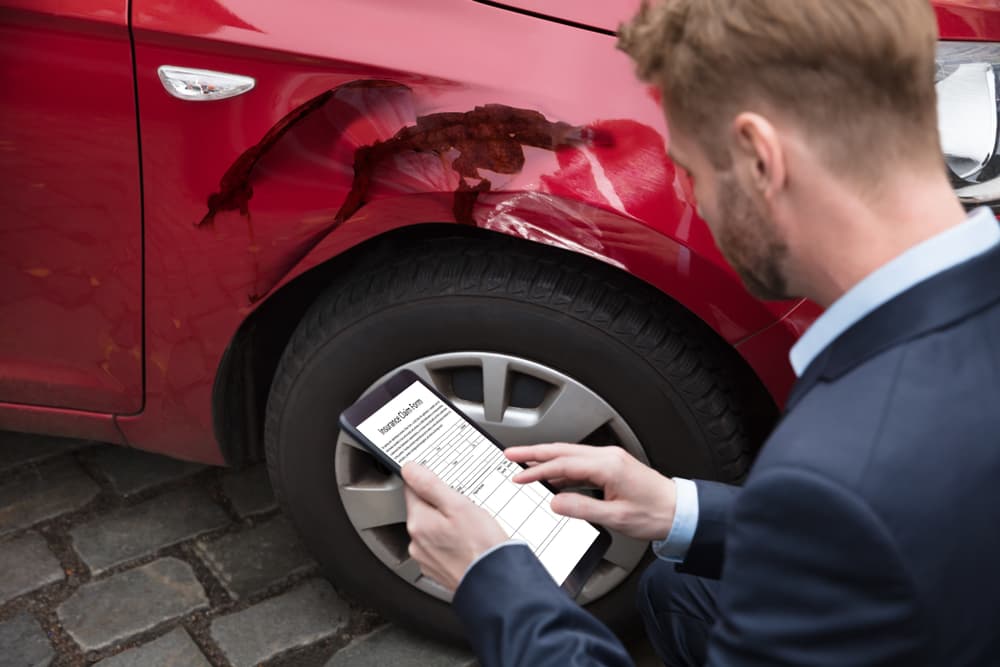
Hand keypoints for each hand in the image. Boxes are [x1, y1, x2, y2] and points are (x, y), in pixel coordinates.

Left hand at [401, 462, 509, 591]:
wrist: (495, 582)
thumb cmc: (482, 546)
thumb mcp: (459, 505)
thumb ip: (431, 485)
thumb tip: (409, 469)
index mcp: (418, 522)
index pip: (412, 489)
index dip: (428, 482)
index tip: (444, 485)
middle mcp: (416, 542)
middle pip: (423, 510)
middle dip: (440, 506)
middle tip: (463, 509)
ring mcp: (426, 559)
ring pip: (432, 530)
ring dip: (446, 526)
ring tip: (469, 529)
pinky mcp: (437, 570)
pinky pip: (440, 548)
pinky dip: (451, 543)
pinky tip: (467, 543)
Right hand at [506, 444, 675, 540]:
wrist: (679, 511)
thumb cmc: (654, 514)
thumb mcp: (616, 517)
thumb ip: (583, 508)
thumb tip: (556, 503)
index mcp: (608, 466)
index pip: (564, 464)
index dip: (538, 470)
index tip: (519, 477)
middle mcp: (608, 457)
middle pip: (563, 451)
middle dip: (534, 453)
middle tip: (511, 454)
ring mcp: (610, 459)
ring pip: (570, 454)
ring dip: (546, 457)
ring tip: (524, 462)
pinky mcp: (611, 465)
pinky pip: (579, 461)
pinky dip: (560, 465)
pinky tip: (550, 473)